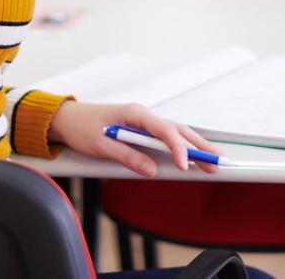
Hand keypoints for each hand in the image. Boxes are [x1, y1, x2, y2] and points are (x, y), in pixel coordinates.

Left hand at [47, 101, 219, 177]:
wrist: (68, 118)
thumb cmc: (82, 128)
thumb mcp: (100, 146)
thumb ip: (127, 156)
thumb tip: (151, 170)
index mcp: (135, 114)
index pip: (164, 130)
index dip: (177, 148)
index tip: (184, 165)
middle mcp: (143, 115)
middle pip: (178, 130)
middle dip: (198, 146)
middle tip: (216, 163)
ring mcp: (144, 122)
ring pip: (176, 132)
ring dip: (194, 146)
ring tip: (212, 160)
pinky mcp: (141, 129)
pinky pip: (167, 136)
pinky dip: (182, 146)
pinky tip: (191, 155)